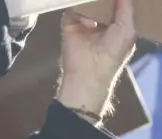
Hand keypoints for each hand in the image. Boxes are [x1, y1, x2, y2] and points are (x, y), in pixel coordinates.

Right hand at [58, 0, 135, 119]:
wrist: (87, 73)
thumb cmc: (112, 53)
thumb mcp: (127, 29)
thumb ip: (126, 7)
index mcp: (116, 24)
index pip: (117, 5)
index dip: (117, 0)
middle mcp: (99, 22)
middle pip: (101, 2)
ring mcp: (83, 23)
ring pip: (87, 3)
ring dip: (91, 2)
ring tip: (95, 3)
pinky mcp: (69, 24)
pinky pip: (72, 9)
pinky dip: (78, 7)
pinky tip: (85, 12)